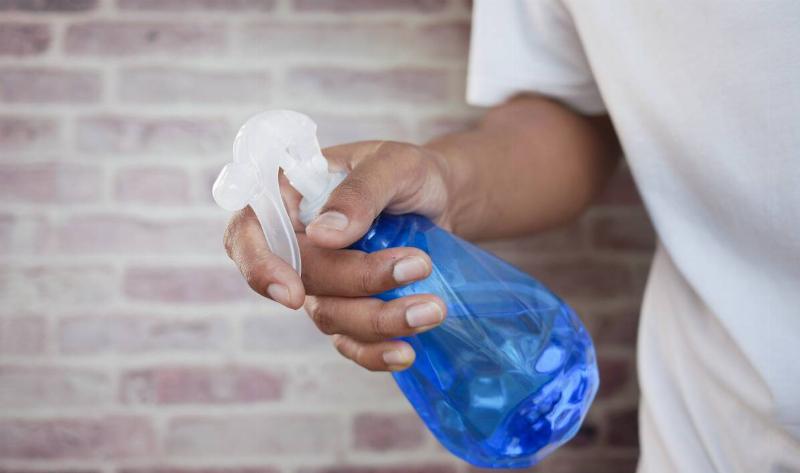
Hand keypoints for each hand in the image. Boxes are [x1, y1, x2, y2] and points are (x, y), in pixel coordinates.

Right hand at [224, 141, 452, 371]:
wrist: (441, 200)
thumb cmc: (408, 173)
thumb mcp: (392, 164)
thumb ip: (359, 192)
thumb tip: (323, 233)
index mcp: (288, 198)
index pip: (247, 234)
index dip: (259, 267)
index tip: (292, 293)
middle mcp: (296, 244)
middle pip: (302, 279)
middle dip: (359, 281)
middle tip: (419, 266)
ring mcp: (321, 283)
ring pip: (330, 316)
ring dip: (380, 319)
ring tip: (433, 308)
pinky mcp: (349, 310)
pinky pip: (350, 343)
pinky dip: (376, 353)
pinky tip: (407, 353)